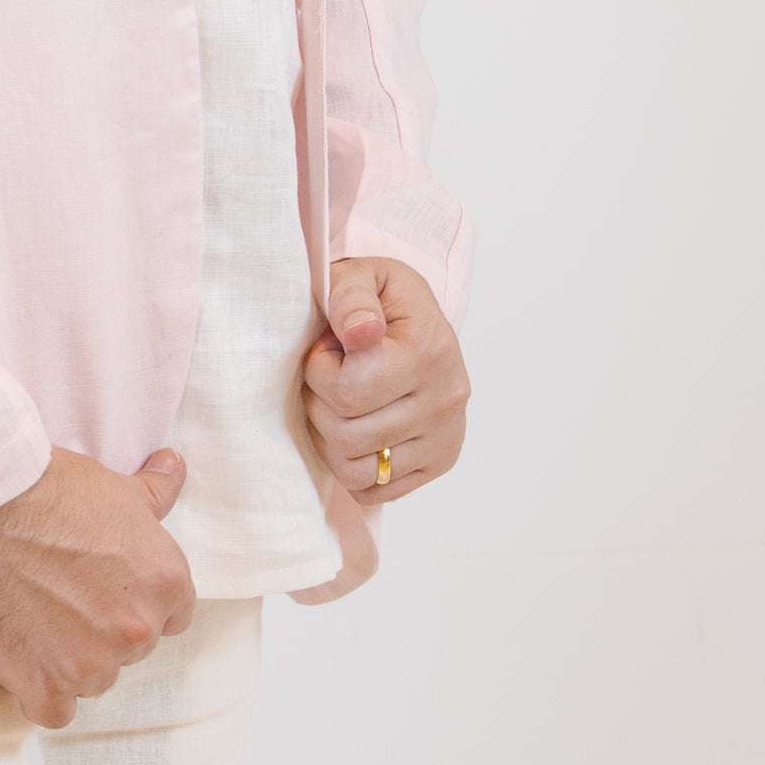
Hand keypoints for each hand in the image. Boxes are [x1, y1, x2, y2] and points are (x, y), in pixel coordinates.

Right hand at [0, 445, 195, 727]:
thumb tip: (174, 466)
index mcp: (166, 582)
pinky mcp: (46, 686)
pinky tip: (18, 659)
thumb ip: (154, 491)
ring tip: (31, 619)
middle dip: (99, 629)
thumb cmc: (44, 486)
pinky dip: (36, 692)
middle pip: (128, 648)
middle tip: (57, 595)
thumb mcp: (112, 486)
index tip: (99, 586)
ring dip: (67, 660)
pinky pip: (54, 710)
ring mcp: (94, 664)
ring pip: (92, 679)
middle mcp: (139, 628)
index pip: (170, 615)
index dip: (132, 600)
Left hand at [302, 257, 469, 507]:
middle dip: (320, 404)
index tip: (327, 348)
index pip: (349, 391)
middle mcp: (445, 399)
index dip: (319, 370)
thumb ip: (351, 296)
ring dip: (330, 438)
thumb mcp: (363, 274)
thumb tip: (359, 334)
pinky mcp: (439, 462)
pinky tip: (354, 429)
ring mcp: (445, 436)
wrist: (420, 321)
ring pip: (357, 469)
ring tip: (339, 403)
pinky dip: (351, 467)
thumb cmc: (381, 298)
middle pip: (348, 435)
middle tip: (328, 376)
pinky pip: (375, 490)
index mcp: (429, 349)